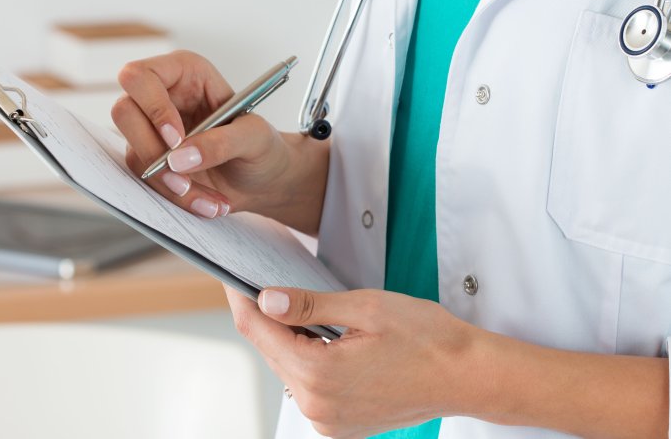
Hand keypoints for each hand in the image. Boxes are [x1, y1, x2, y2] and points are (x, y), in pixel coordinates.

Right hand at [112, 50, 296, 219]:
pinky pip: (146, 180)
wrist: (264, 181)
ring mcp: (152, 130)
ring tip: (210, 200)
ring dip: (169, 183)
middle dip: (152, 151)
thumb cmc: (263, 148)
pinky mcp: (151, 160)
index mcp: (185, 73)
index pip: (142, 76)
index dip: (153, 107)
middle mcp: (162, 97)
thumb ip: (222, 142)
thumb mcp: (255, 138)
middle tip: (184, 176)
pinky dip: (175, 198)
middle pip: (124, 112)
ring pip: (134, 153)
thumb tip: (180, 157)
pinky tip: (205, 204)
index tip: (176, 139)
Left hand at [223, 286, 474, 438]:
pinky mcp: (338, 423)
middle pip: (270, 351)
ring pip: (286, 368)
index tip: (232, 277)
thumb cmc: (427, 339)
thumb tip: (266, 300)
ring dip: (288, 340)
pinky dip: (306, 360)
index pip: (258, 332)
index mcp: (319, 374)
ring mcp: (327, 419)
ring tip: (303, 311)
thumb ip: (309, 306)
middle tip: (268, 284)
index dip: (242, 300)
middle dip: (265, 318)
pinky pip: (307, 386)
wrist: (468, 375)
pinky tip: (322, 340)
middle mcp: (317, 405)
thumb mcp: (365, 307)